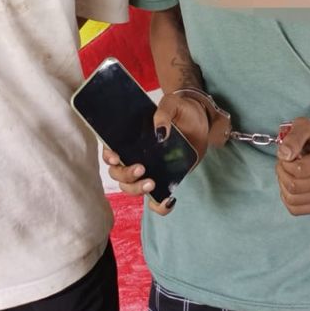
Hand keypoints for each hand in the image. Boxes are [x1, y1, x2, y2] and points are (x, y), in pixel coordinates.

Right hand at [101, 93, 223, 215]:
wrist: (201, 122)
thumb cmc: (181, 110)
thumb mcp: (172, 104)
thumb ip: (164, 112)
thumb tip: (159, 132)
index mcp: (129, 137)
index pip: (110, 150)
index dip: (108, 156)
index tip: (116, 157)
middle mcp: (134, 156)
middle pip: (117, 173)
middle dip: (125, 175)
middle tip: (141, 169)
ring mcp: (148, 170)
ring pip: (130, 188)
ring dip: (137, 189)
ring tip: (153, 184)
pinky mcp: (164, 181)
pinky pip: (155, 201)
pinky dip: (158, 206)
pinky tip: (169, 201)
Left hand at [275, 117, 309, 215]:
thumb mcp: (303, 126)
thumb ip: (293, 137)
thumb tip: (284, 155)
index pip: (299, 170)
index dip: (285, 163)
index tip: (286, 155)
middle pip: (295, 187)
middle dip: (282, 174)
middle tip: (284, 164)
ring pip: (294, 200)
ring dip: (283, 186)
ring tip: (288, 173)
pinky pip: (297, 210)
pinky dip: (288, 198)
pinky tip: (292, 185)